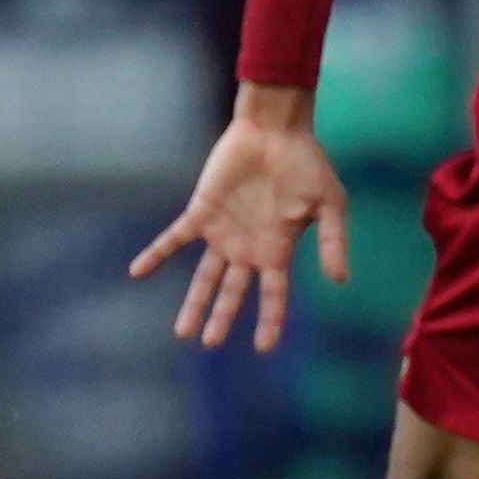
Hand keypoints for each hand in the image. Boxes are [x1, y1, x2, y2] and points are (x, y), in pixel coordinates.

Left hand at [130, 84, 349, 352]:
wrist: (275, 130)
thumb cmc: (308, 163)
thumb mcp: (330, 204)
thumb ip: (332, 242)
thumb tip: (340, 281)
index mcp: (279, 248)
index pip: (274, 293)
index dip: (270, 321)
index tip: (264, 348)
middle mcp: (249, 246)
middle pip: (232, 291)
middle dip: (221, 318)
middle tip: (209, 344)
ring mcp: (224, 231)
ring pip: (205, 276)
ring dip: (194, 302)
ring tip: (182, 331)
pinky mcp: (201, 211)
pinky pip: (174, 239)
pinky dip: (156, 255)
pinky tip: (138, 272)